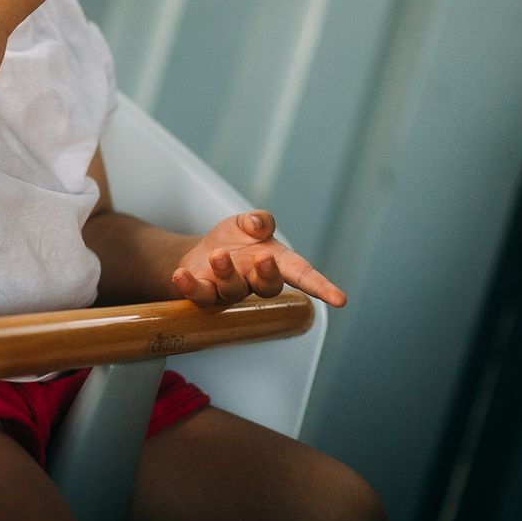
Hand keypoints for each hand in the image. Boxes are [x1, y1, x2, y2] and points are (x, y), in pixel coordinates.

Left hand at [170, 211, 346, 308]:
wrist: (202, 254)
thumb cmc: (236, 241)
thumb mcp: (249, 223)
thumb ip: (259, 220)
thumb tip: (256, 225)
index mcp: (277, 263)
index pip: (303, 276)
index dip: (322, 287)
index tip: (340, 300)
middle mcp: (256, 282)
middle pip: (269, 287)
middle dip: (267, 275)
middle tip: (261, 258)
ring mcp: (231, 291)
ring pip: (233, 290)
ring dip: (226, 273)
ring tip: (217, 255)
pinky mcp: (205, 294)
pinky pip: (200, 296)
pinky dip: (190, 286)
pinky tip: (181, 275)